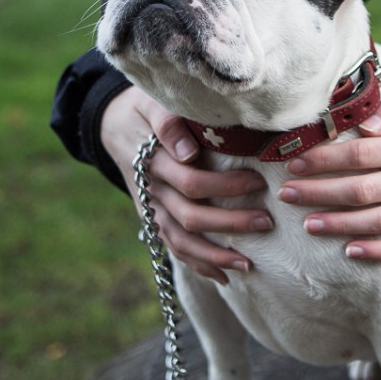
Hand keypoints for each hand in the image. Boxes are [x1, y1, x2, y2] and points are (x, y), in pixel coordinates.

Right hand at [100, 87, 272, 283]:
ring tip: (249, 264)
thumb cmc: (145, 109)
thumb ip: (168, 123)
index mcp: (154, 160)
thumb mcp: (152, 104)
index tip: (259, 183)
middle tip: (266, 222)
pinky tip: (224, 276)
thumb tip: (188, 153)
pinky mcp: (151, 221)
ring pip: (181, 241)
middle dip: (230, 223)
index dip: (226, 185)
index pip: (192, 181)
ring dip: (214, 255)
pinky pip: (173, 248)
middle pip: (191, 215)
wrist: (114, 124)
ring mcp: (151, 209)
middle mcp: (151, 190)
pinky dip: (197, 264)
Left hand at [277, 96, 380, 260]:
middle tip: (287, 195)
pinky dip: (378, 251)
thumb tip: (364, 126)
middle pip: (364, 191)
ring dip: (340, 225)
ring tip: (309, 224)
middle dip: (320, 194)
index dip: (325, 161)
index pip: (362, 155)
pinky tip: (349, 251)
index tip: (296, 164)